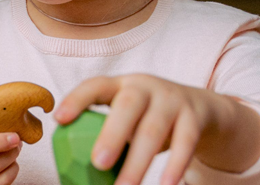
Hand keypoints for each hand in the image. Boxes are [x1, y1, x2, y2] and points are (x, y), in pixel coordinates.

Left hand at [53, 74, 259, 184]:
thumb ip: (106, 132)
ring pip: (154, 130)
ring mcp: (172, 100)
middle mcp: (146, 87)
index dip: (77, 99)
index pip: (95, 86)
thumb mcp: (128, 116)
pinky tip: (164, 184)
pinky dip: (175, 165)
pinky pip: (185, 142)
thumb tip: (74, 169)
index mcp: (121, 85)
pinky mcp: (194, 116)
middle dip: (112, 134)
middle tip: (98, 163)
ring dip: (138, 161)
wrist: (200, 108)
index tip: (59, 118)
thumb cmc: (148, 117)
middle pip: (128, 106)